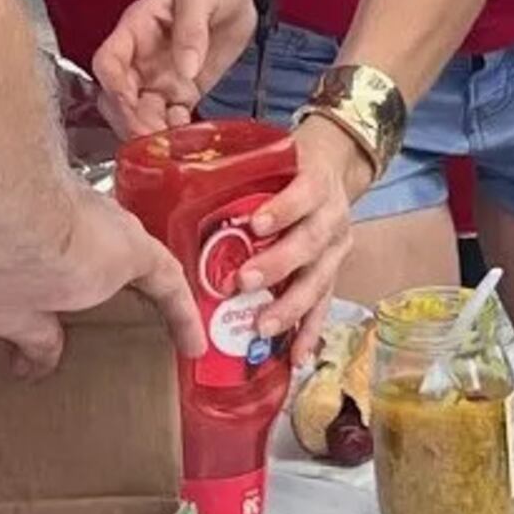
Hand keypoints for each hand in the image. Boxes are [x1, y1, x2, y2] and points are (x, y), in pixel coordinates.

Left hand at [0, 188, 205, 372]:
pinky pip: (53, 215)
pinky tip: (15, 248)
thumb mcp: (20, 319)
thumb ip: (36, 341)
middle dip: (128, 282)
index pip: (170, 285)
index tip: (191, 342)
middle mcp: (109, 221)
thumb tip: (36, 361)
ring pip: (93, 232)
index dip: (183, 316)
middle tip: (124, 307)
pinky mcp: (40, 178)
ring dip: (84, 257)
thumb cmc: (15, 251)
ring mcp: (76, 194)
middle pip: (132, 252)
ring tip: (60, 282)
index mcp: (125, 258)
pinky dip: (45, 237)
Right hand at [92, 0, 258, 136]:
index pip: (107, 61)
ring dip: (150, 132)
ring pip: (140, 114)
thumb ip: (191, 28)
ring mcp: (159, 79)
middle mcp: (140, 60)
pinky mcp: (181, 93)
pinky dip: (174, 133)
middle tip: (153, 136)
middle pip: (118, 97)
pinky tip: (189, 137)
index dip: (112, 85)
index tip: (130, 101)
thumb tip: (186, 69)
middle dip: (130, 119)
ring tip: (172, 143)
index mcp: (134, 31)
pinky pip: (169, 120)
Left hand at [237, 115, 365, 341]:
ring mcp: (337, 249)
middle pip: (310, 243)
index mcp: (316, 181)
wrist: (335, 165)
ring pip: (318, 280)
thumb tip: (176, 183)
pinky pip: (323, 306)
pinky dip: (308, 332)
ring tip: (263, 327)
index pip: (303, 193)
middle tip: (243, 282)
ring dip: (290, 307)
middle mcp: (332, 217)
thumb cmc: (289, 165)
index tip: (254, 224)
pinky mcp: (335, 274)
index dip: (282, 210)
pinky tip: (295, 358)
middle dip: (277, 265)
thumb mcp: (274, 156)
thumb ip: (239, 172)